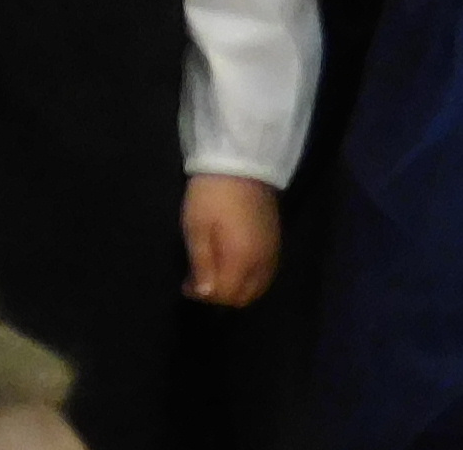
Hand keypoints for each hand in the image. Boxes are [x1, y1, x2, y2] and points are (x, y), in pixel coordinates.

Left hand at [183, 173, 279, 306]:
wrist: (241, 165)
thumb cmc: (211, 195)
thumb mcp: (197, 227)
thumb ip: (202, 263)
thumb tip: (205, 295)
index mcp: (242, 261)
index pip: (227, 295)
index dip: (205, 297)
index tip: (186, 286)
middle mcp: (263, 265)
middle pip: (244, 297)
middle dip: (220, 297)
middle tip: (196, 283)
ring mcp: (273, 256)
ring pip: (256, 289)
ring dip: (234, 290)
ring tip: (210, 276)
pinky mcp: (276, 246)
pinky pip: (264, 276)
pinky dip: (247, 280)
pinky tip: (230, 269)